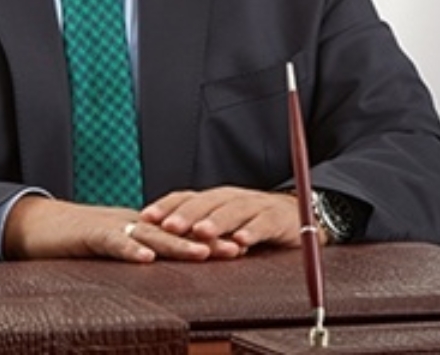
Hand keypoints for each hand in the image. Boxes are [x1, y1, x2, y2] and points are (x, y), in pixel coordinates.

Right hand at [2, 195, 229, 262]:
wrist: (37, 225)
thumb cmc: (75, 243)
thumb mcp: (114, 252)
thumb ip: (138, 259)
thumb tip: (163, 277)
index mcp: (139, 228)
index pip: (180, 232)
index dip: (209, 240)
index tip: (240, 248)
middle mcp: (131, 222)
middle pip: (174, 230)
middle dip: (206, 240)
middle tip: (237, 249)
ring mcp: (111, 226)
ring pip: (150, 233)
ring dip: (178, 244)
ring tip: (203, 253)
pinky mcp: (89, 233)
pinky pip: (112, 241)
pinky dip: (129, 249)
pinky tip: (146, 259)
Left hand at [139, 186, 320, 252]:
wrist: (294, 217)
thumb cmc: (250, 222)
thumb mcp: (221, 225)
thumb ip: (196, 230)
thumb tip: (158, 238)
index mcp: (214, 199)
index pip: (186, 197)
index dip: (166, 206)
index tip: (145, 218)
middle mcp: (232, 198)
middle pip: (207, 202)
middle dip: (186, 214)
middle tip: (168, 226)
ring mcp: (255, 206)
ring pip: (233, 210)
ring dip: (216, 222)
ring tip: (201, 233)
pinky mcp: (277, 219)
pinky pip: (263, 223)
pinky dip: (252, 231)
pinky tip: (242, 241)